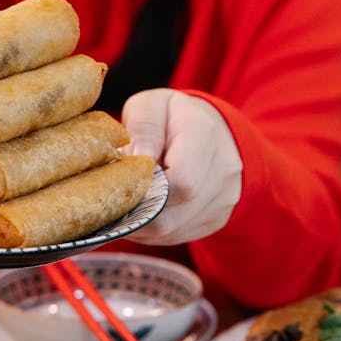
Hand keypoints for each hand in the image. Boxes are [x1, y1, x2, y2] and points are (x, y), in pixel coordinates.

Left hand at [121, 88, 241, 243]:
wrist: (216, 131)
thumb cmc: (173, 117)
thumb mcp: (152, 105)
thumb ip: (144, 127)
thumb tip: (137, 159)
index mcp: (205, 134)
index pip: (181, 181)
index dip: (144, 186)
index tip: (123, 177)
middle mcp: (223, 171)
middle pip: (171, 212)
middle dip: (135, 206)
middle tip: (116, 191)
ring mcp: (223, 200)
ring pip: (169, 229)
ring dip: (140, 220)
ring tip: (127, 197)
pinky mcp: (215, 220)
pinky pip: (175, 236)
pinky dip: (152, 227)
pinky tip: (145, 206)